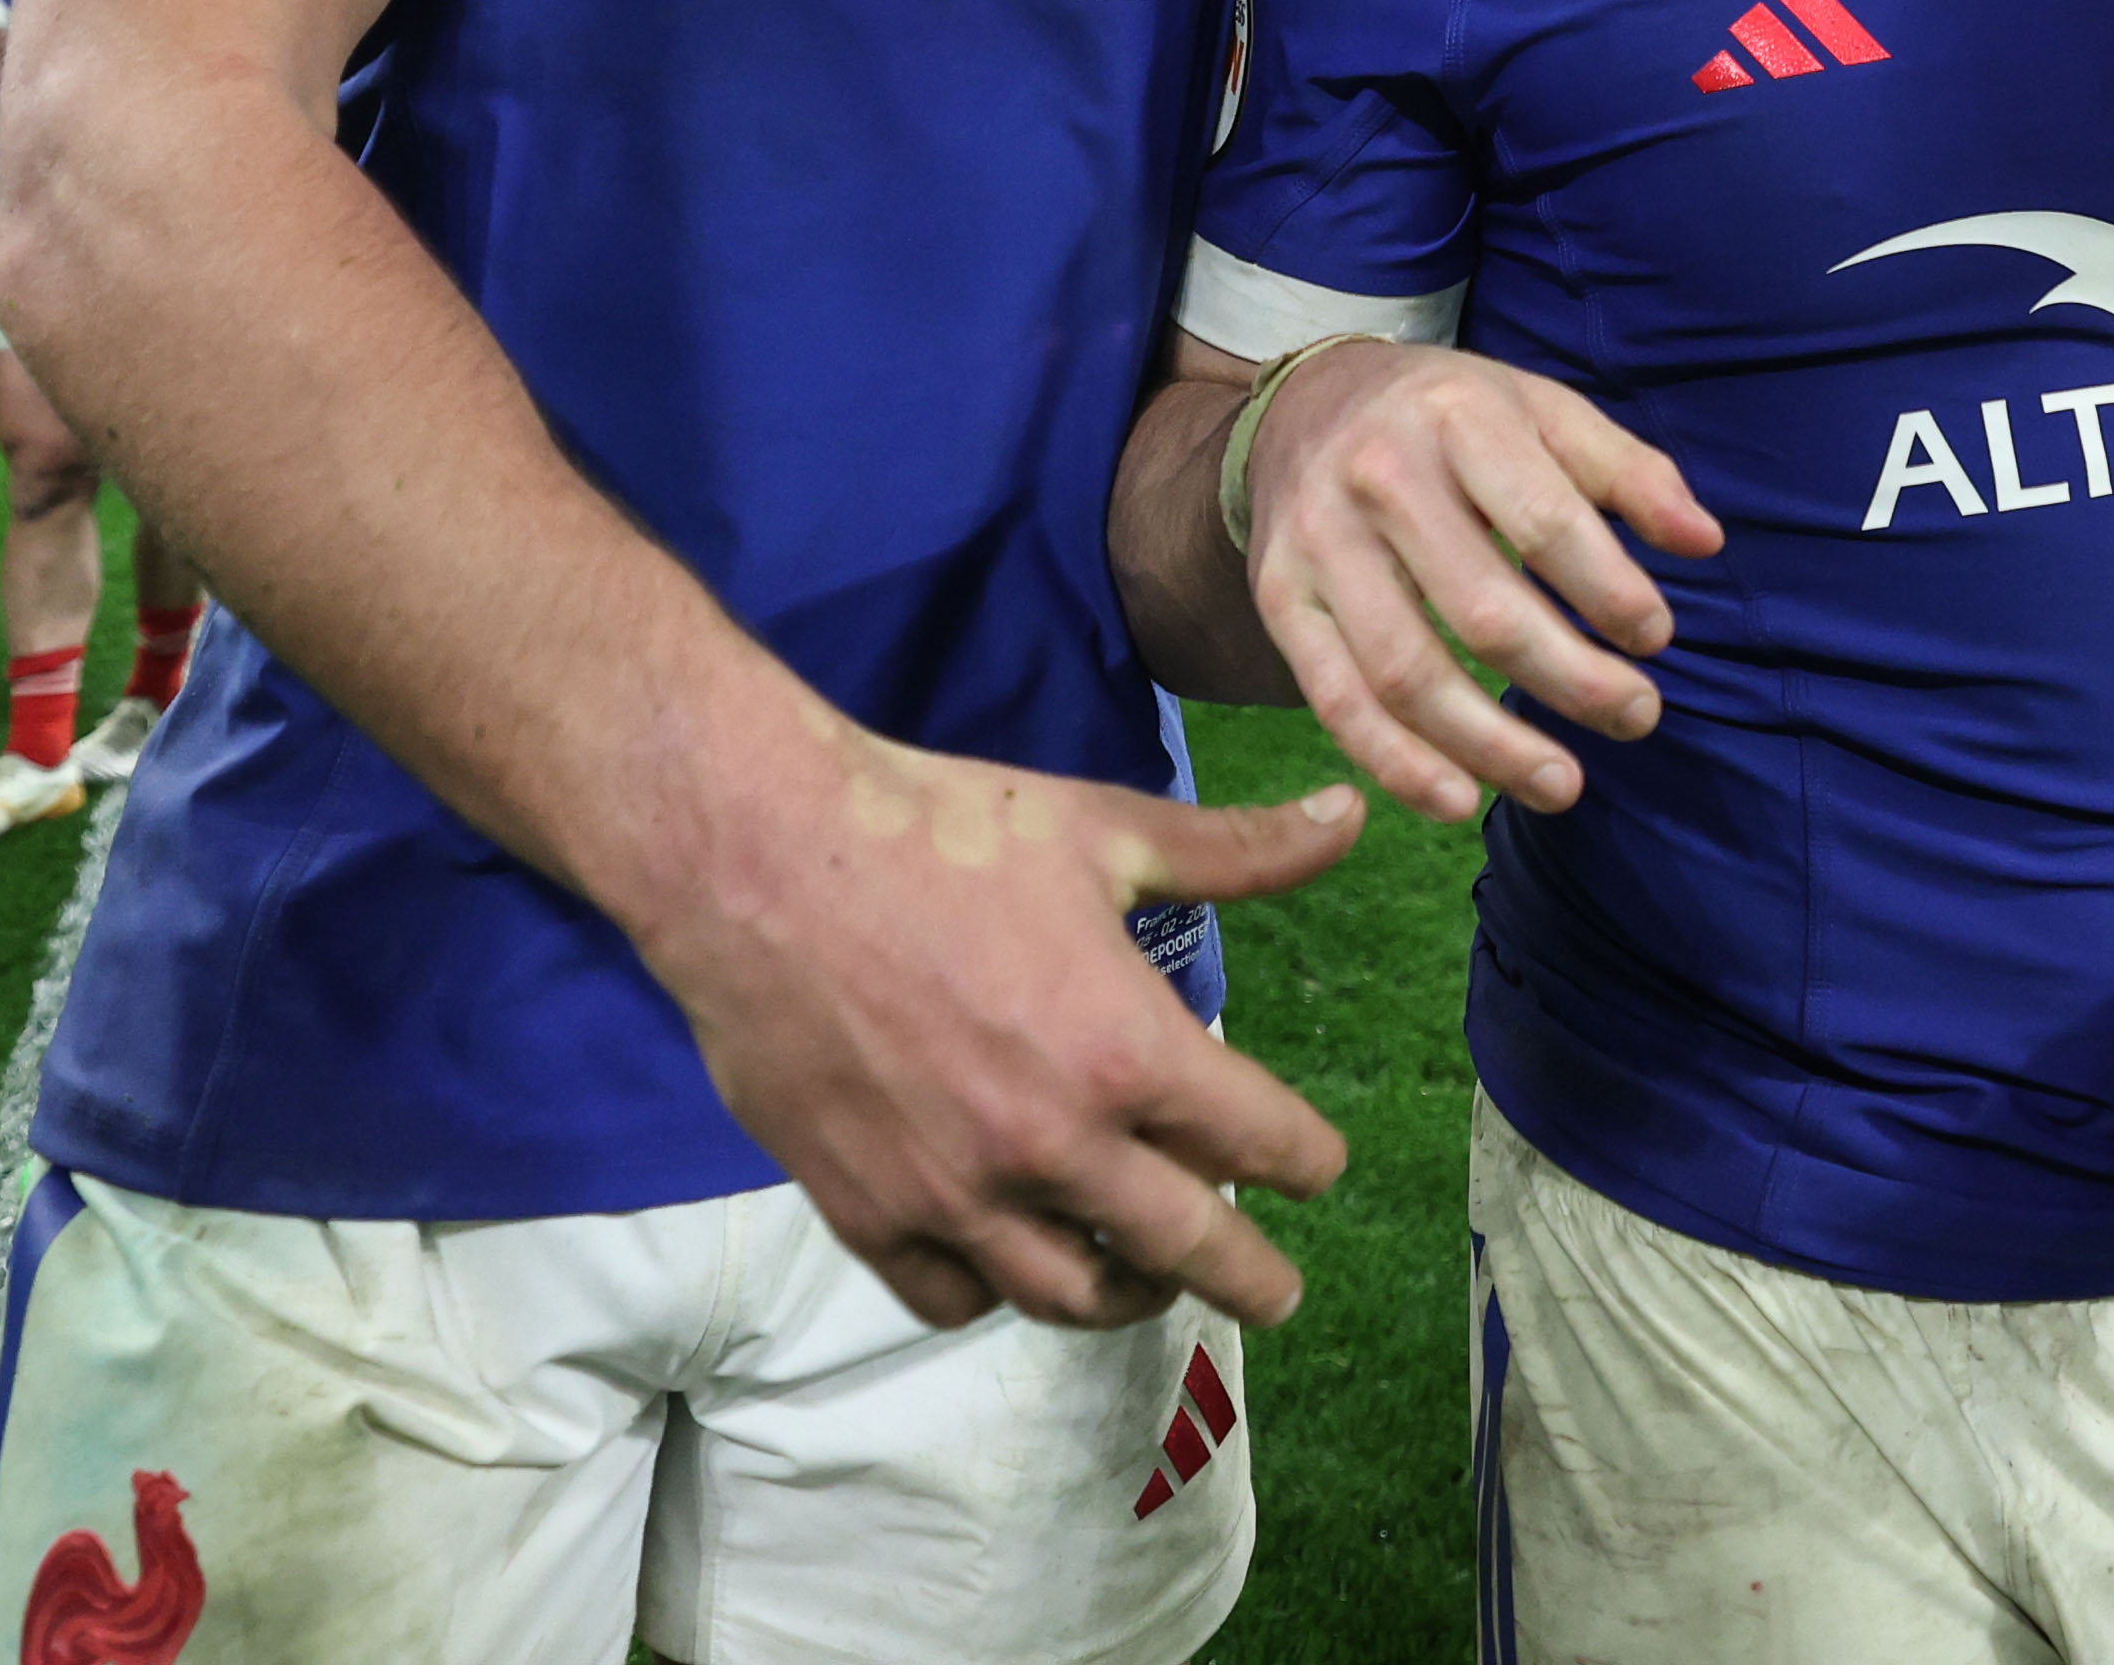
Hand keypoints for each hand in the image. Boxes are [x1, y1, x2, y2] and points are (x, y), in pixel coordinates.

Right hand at [639, 739, 1363, 1333]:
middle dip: (1252, 1277)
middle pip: (1190, 1251)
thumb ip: (1238, 850)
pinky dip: (1000, 1293)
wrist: (761, 859)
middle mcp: (1053, 1146)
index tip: (1315, 1167)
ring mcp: (957, 1195)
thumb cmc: (939, 831)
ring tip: (1152, 1282)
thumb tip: (1352, 813)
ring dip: (1131, 1295)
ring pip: (1074, 1296)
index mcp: (1128, 1053)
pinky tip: (1018, 1263)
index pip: (1263, 1142)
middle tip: (1277, 1293)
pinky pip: (955, 1299)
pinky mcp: (869, 1213)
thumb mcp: (1104, 831)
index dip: (1306, 1160)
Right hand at [1242, 342, 1723, 820]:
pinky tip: (1460, 800)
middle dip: (1571, 681)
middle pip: (1481, 609)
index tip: (1657, 639)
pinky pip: (1337, 701)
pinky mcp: (1281, 601)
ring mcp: (1320, 546)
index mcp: (1457, 418)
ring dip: (1492, 746)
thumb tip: (1705, 541)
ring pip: (1406, 672)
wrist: (1306, 404)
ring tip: (1565, 784)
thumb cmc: (1450, 416)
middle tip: (1638, 717)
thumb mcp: (1542, 408)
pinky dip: (1397, 764)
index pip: (1546, 521)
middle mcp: (1378, 478)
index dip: (1610, 592)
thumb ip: (1628, 471)